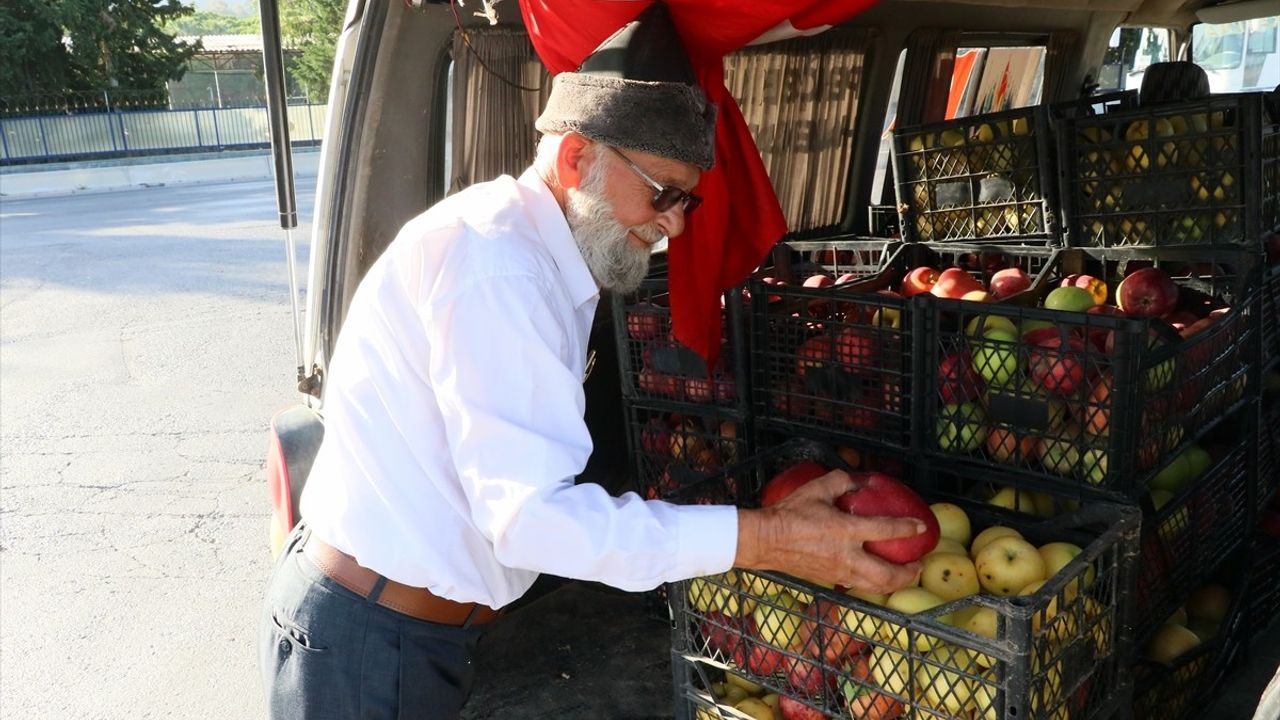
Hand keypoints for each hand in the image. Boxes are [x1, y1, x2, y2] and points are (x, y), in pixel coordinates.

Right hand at [735, 469, 924, 594]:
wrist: (765, 540)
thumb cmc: (790, 513)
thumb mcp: (816, 488)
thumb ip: (841, 481)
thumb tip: (857, 480)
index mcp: (845, 530)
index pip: (885, 530)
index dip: (907, 528)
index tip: (921, 527)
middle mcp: (846, 556)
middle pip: (887, 575)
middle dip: (909, 573)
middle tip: (919, 564)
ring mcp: (839, 572)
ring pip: (875, 586)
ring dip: (895, 582)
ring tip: (905, 575)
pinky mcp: (830, 580)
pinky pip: (859, 585)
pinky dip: (873, 583)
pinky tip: (875, 575)